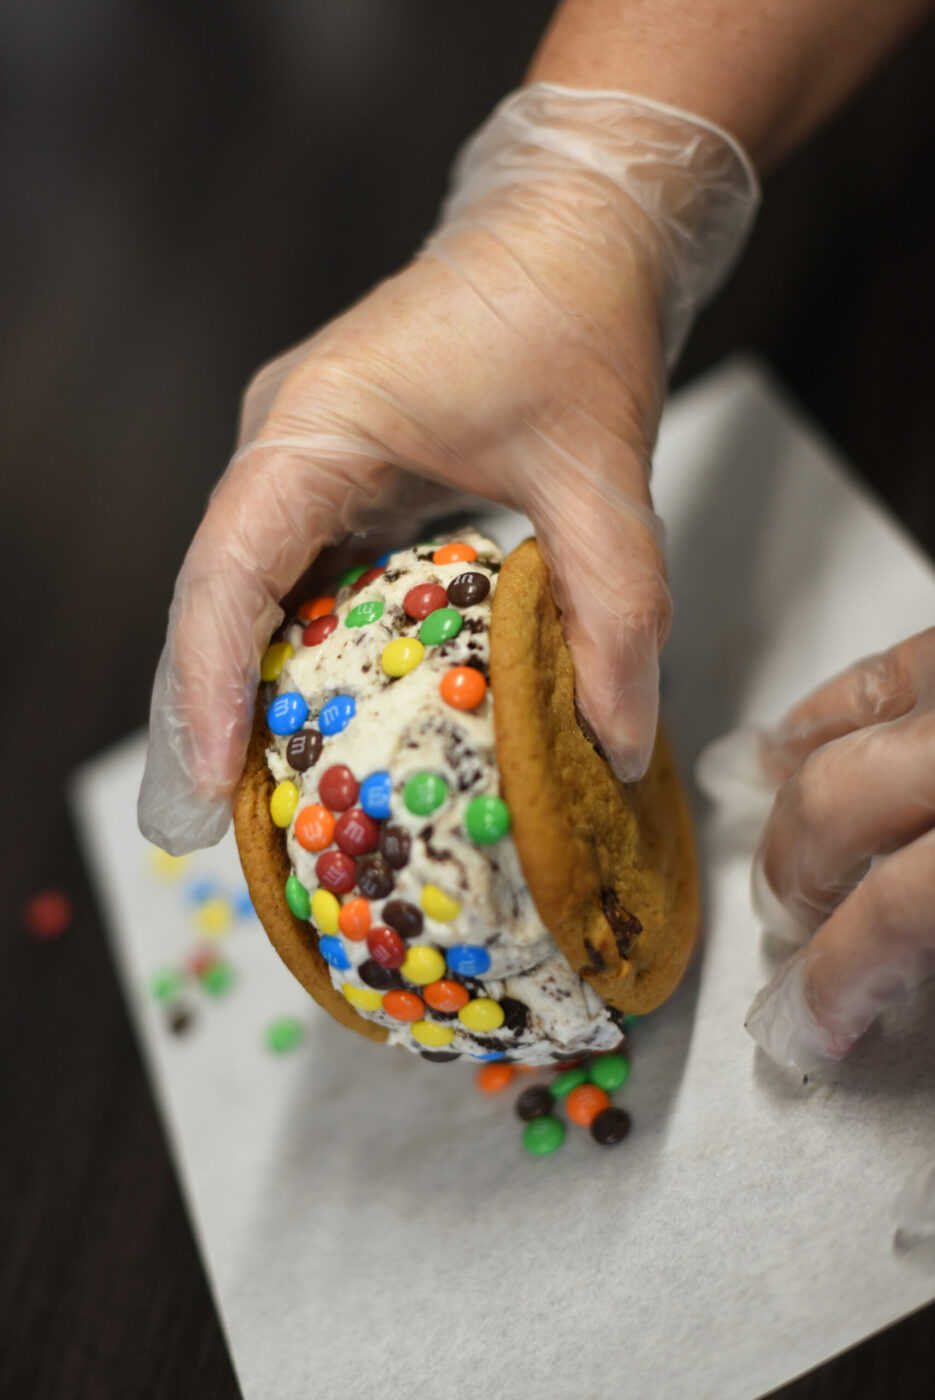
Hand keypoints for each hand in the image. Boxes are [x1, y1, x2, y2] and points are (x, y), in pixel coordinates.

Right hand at [139, 84, 756, 853]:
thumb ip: (615, 610)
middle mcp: (284, 439)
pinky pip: (295, 570)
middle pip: (216, 591)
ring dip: (250, 680)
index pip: (227, 568)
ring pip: (248, 587)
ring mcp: (302, 454)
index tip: (215, 772)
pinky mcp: (335, 469)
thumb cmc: (574, 313)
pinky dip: (301, 644)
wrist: (573, 224)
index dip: (208, 678)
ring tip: (261, 787)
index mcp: (316, 425)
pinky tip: (328, 711)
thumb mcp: (602, 473)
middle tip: (223, 816)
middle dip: (213, 703)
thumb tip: (617, 744)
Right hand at [707, 628, 934, 1069]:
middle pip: (830, 820)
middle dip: (798, 891)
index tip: (814, 1026)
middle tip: (799, 936)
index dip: (837, 984)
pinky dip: (817, 719)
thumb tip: (907, 975)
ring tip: (787, 857)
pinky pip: (872, 675)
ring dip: (795, 807)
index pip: (887, 919)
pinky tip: (790, 745)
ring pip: (835, 742)